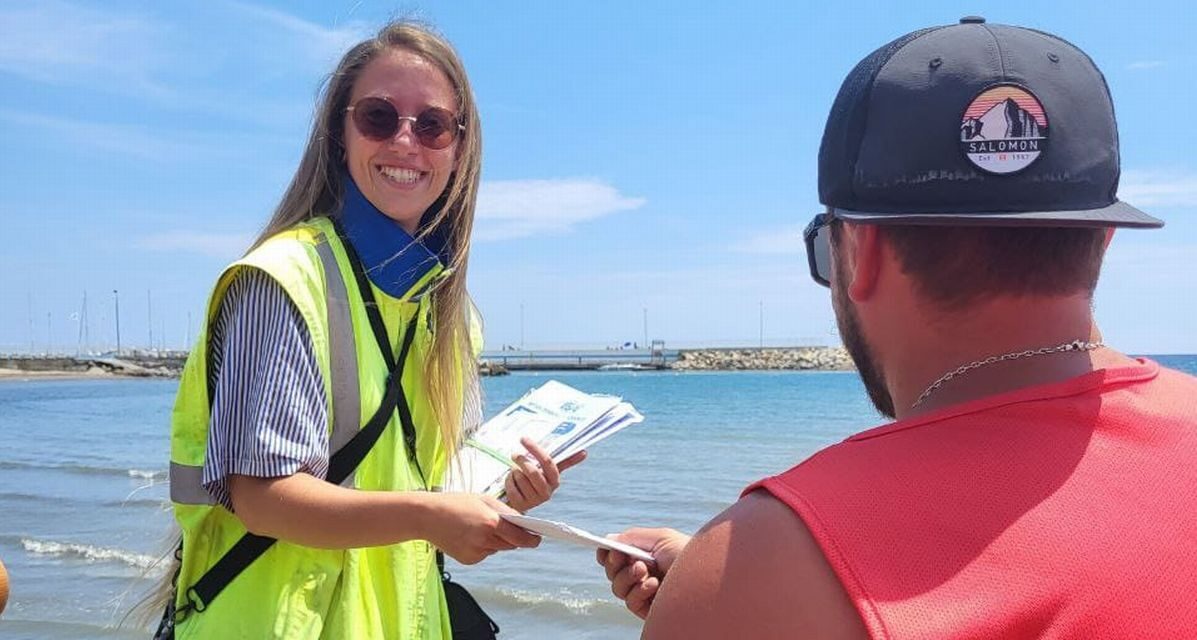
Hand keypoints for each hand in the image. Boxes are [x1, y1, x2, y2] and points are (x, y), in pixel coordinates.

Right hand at [426, 493, 540, 564]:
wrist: (426, 516)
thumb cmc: (456, 503)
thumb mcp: (483, 500)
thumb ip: (505, 512)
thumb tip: (523, 523)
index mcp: (491, 523)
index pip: (520, 537)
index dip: (532, 539)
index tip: (538, 538)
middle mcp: (485, 540)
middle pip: (511, 544)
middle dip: (514, 538)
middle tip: (512, 528)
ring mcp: (476, 552)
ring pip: (497, 549)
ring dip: (497, 541)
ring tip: (482, 526)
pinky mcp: (468, 560)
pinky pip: (484, 553)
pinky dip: (483, 546)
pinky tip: (470, 535)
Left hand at [503, 437, 586, 512]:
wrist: (523, 501)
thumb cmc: (536, 480)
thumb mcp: (547, 471)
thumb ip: (564, 461)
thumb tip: (585, 452)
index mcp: (555, 480)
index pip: (548, 462)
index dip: (535, 449)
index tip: (524, 439)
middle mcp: (547, 492)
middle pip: (533, 472)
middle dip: (522, 461)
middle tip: (514, 454)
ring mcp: (534, 500)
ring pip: (520, 478)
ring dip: (514, 472)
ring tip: (515, 472)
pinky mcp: (521, 505)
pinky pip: (511, 487)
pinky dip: (508, 481)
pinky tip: (511, 483)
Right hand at [597, 528, 690, 619]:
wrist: (706, 575)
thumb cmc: (687, 553)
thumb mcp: (660, 538)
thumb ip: (632, 537)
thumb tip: (607, 540)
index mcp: (643, 555)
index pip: (616, 557)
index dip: (607, 554)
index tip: (607, 549)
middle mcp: (642, 574)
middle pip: (612, 573)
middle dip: (616, 564)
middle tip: (630, 558)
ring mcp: (644, 592)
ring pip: (618, 588)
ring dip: (627, 577)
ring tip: (645, 570)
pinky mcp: (649, 609)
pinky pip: (630, 602)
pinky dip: (638, 591)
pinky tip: (654, 584)